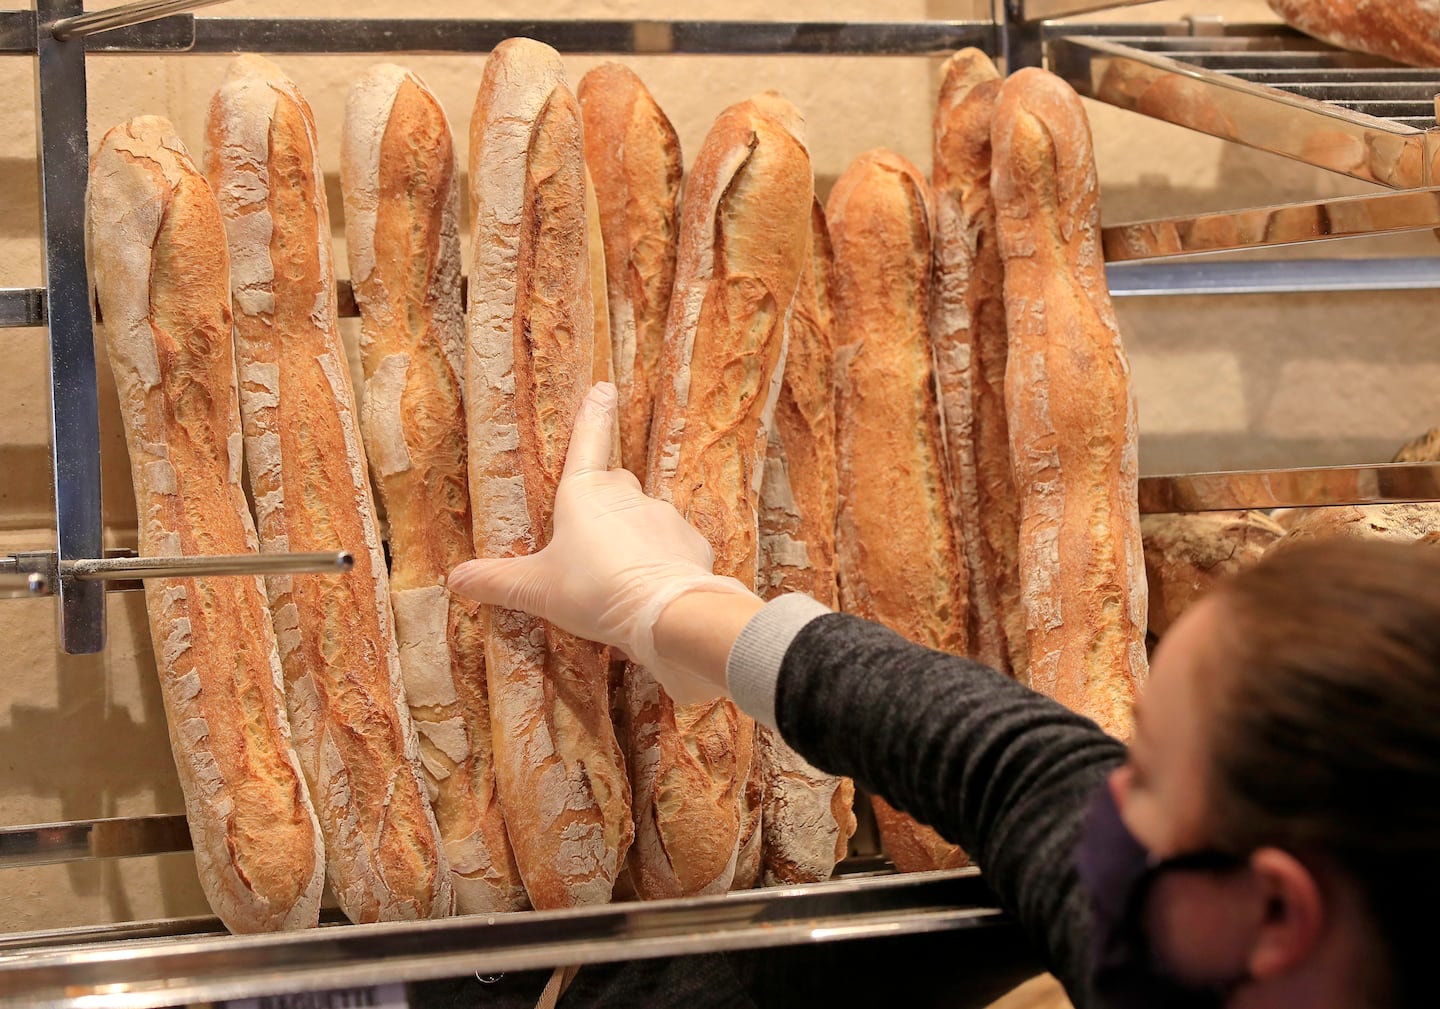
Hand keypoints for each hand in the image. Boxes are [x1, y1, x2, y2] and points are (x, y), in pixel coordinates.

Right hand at [448, 382, 757, 702]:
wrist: (665, 612)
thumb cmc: (594, 590)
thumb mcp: (537, 589)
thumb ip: (497, 581)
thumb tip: (456, 578)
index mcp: (584, 493)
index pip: (586, 441)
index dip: (592, 414)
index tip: (602, 388)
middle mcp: (625, 494)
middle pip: (612, 485)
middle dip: (603, 501)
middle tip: (588, 536)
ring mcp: (662, 515)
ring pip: (643, 517)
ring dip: (632, 537)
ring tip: (618, 576)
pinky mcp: (691, 540)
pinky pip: (672, 546)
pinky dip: (661, 560)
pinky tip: (650, 587)